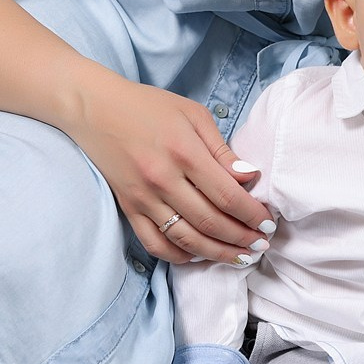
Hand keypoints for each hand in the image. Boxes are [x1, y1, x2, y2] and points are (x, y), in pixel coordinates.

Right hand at [74, 77, 272, 264]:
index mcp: (184, 152)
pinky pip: (155, 243)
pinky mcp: (128, 208)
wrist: (95, 108)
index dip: (252, 214)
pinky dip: (178, 255)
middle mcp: (163, 179)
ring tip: (240, 257)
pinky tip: (198, 255)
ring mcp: (143, 197)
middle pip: (210, 222)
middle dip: (242, 238)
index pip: (227, 195)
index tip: (269, 222)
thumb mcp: (193, 115)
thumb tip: (250, 177)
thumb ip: (221, 149)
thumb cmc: (148, 106)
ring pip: (186, 239)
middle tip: (262, 244)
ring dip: (217, 253)